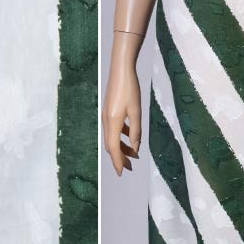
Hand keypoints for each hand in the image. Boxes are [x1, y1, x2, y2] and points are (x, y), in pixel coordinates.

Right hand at [102, 60, 141, 175]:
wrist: (121, 70)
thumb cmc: (130, 89)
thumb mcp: (136, 111)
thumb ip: (136, 131)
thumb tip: (136, 149)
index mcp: (113, 122)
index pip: (114, 148)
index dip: (117, 162)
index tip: (121, 174)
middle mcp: (106, 121)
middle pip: (111, 146)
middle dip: (119, 158)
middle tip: (130, 167)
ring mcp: (106, 116)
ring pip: (112, 138)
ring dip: (121, 148)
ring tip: (133, 154)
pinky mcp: (108, 111)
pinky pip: (113, 129)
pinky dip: (120, 137)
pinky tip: (130, 136)